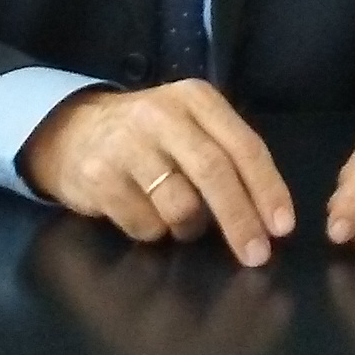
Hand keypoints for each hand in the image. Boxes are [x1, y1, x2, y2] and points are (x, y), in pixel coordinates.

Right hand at [19, 81, 295, 265]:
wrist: (72, 131)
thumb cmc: (149, 136)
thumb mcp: (190, 126)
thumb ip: (227, 156)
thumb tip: (269, 217)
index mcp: (196, 99)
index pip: (243, 146)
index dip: (267, 189)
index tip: (282, 228)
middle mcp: (162, 115)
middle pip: (214, 172)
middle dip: (240, 219)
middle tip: (257, 255)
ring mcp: (127, 145)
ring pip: (180, 205)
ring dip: (189, 228)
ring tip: (181, 221)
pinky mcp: (99, 177)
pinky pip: (144, 224)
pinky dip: (153, 231)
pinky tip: (143, 212)